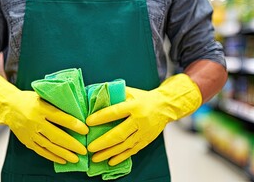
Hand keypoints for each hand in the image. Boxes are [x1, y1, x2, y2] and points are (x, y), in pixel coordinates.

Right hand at [0, 74, 88, 163]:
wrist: (8, 106)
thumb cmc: (29, 100)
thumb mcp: (42, 95)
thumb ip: (56, 103)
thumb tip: (77, 109)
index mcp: (41, 107)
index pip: (60, 117)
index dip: (74, 124)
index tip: (85, 130)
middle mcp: (35, 121)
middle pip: (56, 135)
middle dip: (71, 144)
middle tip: (83, 150)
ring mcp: (30, 132)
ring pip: (49, 146)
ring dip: (64, 153)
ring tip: (76, 158)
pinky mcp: (26, 140)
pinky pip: (41, 151)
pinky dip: (52, 156)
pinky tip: (62, 160)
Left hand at [86, 74, 201, 165]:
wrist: (165, 106)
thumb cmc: (143, 98)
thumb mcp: (130, 92)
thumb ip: (114, 94)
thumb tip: (94, 97)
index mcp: (135, 106)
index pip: (115, 112)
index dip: (101, 117)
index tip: (88, 122)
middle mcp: (140, 120)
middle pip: (120, 134)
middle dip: (103, 142)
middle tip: (90, 147)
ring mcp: (144, 132)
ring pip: (125, 145)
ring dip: (109, 153)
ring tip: (96, 157)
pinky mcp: (146, 140)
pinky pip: (132, 151)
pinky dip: (121, 157)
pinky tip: (110, 161)